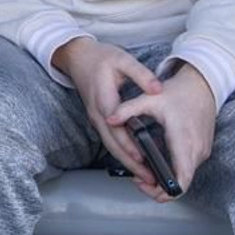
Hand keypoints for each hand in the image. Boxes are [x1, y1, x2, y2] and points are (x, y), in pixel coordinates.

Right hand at [52, 37, 162, 188]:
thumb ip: (141, 74)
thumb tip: (158, 88)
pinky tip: (135, 159)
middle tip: (149, 179)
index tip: (144, 160)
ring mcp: (96, 117)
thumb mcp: (122, 59)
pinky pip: (109, 139)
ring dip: (126, 161)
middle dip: (131, 164)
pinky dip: (122, 151)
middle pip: (112, 144)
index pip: (117, 129)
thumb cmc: (99, 57)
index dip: (130, 147)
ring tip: (145, 176)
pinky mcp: (98, 118)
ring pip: (110, 144)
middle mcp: (97, 113)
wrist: (76, 56)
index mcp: (104, 100)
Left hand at [107, 62, 216, 200]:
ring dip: (165, 179)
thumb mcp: (149, 99)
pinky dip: (172, 170)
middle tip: (137, 180)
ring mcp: (201, 152)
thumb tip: (109, 119)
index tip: (146, 186)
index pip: (181, 179)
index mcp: (184, 140)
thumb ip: (128, 109)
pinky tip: (155, 160)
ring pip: (184, 177)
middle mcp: (196, 150)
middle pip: (182, 184)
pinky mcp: (201, 150)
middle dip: (159, 188)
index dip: (166, 191)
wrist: (202, 86)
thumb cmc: (178, 93)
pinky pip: (187, 167)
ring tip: (143, 170)